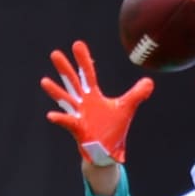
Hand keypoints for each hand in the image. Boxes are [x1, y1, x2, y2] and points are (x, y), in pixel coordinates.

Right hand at [40, 41, 153, 164]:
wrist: (107, 151)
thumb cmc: (112, 129)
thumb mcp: (126, 108)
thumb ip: (136, 94)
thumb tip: (149, 81)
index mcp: (93, 96)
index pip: (88, 74)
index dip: (83, 60)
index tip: (77, 44)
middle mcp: (83, 103)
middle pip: (73, 82)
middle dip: (65, 69)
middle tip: (55, 54)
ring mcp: (78, 115)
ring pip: (65, 100)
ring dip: (55, 91)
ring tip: (44, 81)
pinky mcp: (78, 129)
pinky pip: (68, 123)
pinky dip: (60, 119)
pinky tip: (51, 115)